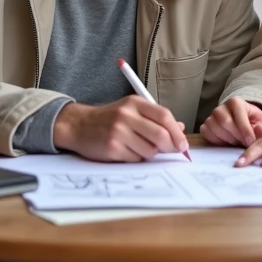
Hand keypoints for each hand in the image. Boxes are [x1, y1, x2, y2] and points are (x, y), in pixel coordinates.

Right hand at [52, 97, 188, 161]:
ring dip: (150, 153)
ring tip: (139, 147)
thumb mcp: (131, 110)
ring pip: (150, 150)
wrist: (78, 125)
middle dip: (170, 147)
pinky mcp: (111, 148)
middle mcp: (126, 115)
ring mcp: (118, 131)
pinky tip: (126, 151)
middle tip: (171, 151)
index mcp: (135, 103)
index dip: (177, 132)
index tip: (183, 144)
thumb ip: (155, 118)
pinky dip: (136, 158)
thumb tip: (180, 128)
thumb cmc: (109, 119)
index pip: (164, 115)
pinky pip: (135, 159)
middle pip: (160, 134)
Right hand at [200, 98, 261, 146]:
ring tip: (237, 142)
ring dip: (228, 140)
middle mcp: (221, 107)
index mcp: (235, 102)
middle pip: (225, 122)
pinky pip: (208, 135)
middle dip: (236, 136)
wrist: (239, 122)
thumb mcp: (259, 122)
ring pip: (216, 129)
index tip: (250, 141)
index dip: (245, 130)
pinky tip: (227, 142)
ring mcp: (211, 116)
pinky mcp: (205, 126)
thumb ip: (261, 128)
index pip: (238, 115)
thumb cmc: (250, 121)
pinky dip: (218, 141)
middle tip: (244, 144)